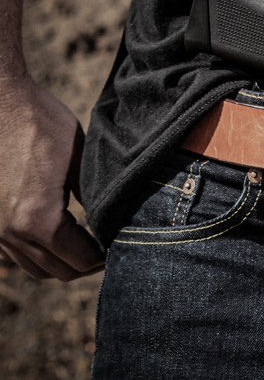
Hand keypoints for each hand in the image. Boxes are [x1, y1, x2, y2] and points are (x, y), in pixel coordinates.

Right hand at [0, 75, 104, 279]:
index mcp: (38, 221)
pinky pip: (11, 252)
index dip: (105, 258)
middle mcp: (8, 233)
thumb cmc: (40, 125)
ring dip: (61, 261)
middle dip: (86, 264)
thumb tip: (111, 225)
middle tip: (108, 248)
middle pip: (56, 271)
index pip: (80, 260)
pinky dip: (36, 251)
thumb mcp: (81, 163)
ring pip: (32, 266)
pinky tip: (56, 233)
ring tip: (86, 243)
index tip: (121, 247)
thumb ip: (95, 200)